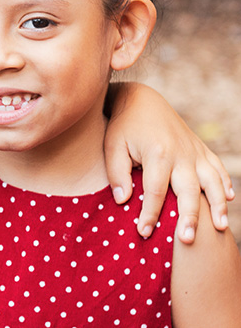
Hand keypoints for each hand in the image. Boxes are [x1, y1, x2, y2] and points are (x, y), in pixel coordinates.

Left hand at [103, 82, 232, 243]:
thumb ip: (116, 173)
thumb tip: (123, 201)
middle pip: (189, 191)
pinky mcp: (200, 148)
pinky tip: (229, 199)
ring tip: (220, 227)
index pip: (154, 192)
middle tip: (187, 241)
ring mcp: (194, 151)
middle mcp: (181, 154)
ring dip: (218, 205)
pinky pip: (217, 167)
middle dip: (190, 218)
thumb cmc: (123, 126)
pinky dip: (225, 183)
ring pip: (212, 181)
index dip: (149, 215)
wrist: (141, 99)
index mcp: (158, 154)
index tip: (143, 232)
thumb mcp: (112, 146)